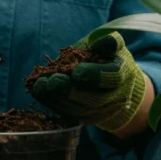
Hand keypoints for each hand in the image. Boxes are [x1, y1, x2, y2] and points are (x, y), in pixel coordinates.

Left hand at [30, 32, 147, 132]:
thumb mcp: (113, 46)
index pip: (112, 78)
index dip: (94, 75)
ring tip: (41, 85)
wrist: (113, 84)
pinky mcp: (85, 118)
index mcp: (122, 76)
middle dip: (71, 91)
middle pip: (94, 100)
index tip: (76, 71)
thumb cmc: (108, 59)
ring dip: (57, 98)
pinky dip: (51, 103)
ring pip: (78, 109)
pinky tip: (39, 91)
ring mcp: (99, 111)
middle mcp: (113, 98)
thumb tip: (99, 43)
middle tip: (53, 81)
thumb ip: (109, 41)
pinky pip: (68, 114)